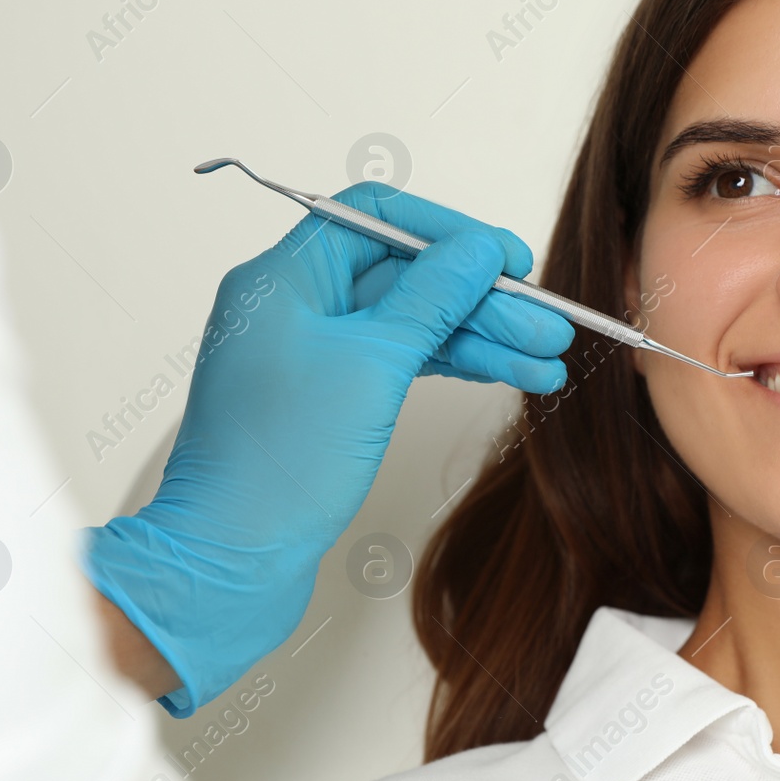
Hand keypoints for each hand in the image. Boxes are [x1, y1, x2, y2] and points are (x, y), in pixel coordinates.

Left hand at [81, 183, 573, 715]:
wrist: (231, 562)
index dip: (449, 233)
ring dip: (481, 337)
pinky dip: (454, 365)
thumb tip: (477, 249)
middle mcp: (294, 307)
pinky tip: (509, 374)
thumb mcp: (372, 364)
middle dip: (482, 299)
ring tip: (547, 360)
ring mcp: (312, 355)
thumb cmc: (277, 465)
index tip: (508, 258)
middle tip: (548, 325)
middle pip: (406, 276)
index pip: (377, 218)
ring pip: (412, 324)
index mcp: (283, 278)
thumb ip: (431, 298)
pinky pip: (402, 362)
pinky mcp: (330, 400)